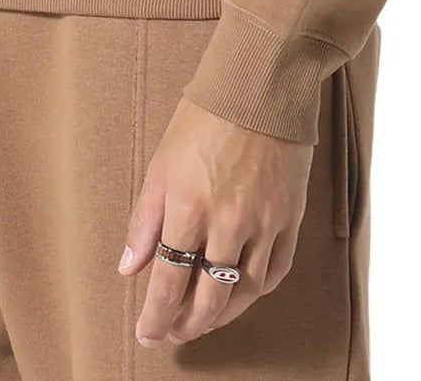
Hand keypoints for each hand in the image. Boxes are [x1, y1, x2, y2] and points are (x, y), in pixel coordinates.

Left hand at [116, 95, 313, 345]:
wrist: (260, 87)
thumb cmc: (205, 118)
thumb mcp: (161, 164)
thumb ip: (145, 220)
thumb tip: (130, 267)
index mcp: (189, 209)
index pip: (169, 283)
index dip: (156, 316)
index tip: (147, 334)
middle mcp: (228, 224)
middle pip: (208, 297)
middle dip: (187, 324)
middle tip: (174, 333)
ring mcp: (264, 223)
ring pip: (243, 292)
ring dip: (222, 315)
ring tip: (205, 320)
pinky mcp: (290, 218)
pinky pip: (275, 271)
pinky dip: (256, 290)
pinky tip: (241, 292)